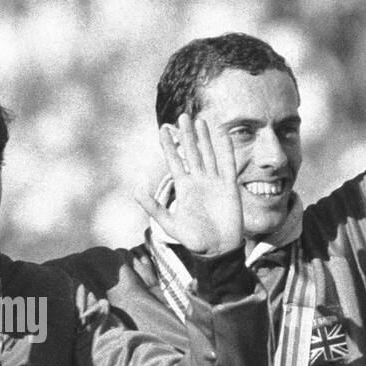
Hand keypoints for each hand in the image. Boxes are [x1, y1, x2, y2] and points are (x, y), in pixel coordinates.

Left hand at [136, 114, 243, 255]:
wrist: (217, 250)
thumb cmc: (194, 240)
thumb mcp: (169, 225)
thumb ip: (153, 207)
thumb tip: (136, 190)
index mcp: (184, 188)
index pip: (174, 161)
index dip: (169, 145)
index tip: (162, 128)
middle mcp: (198, 182)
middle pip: (192, 152)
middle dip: (187, 135)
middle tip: (183, 115)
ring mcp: (214, 182)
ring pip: (209, 154)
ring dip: (204, 138)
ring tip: (199, 120)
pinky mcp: (229, 186)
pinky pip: (228, 164)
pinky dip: (226, 149)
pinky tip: (223, 135)